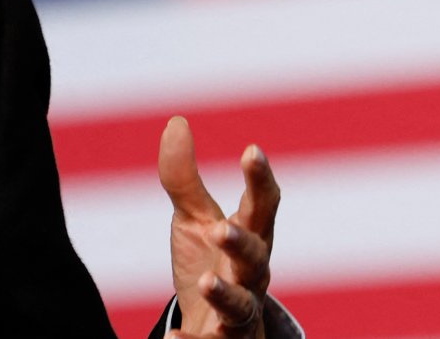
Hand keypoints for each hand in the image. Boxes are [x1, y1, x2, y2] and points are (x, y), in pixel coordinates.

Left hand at [158, 116, 279, 338]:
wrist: (212, 326)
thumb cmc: (211, 263)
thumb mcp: (194, 220)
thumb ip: (183, 177)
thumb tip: (176, 121)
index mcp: (250, 236)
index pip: (262, 206)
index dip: (260, 179)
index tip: (252, 150)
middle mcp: (251, 273)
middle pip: (255, 257)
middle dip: (242, 243)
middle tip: (222, 228)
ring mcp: (241, 311)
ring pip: (242, 305)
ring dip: (226, 294)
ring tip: (208, 282)